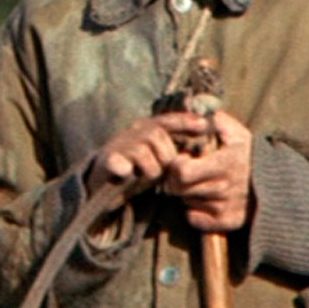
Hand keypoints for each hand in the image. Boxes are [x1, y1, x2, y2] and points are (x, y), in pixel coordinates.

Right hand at [87, 112, 211, 208]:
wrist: (104, 187)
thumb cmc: (138, 171)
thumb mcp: (159, 157)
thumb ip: (176, 148)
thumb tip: (203, 137)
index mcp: (146, 128)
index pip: (168, 120)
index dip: (186, 121)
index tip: (204, 125)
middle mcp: (132, 132)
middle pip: (159, 137)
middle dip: (166, 157)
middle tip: (162, 173)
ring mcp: (118, 145)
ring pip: (144, 153)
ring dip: (150, 170)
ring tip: (144, 179)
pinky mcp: (106, 161)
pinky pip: (119, 162)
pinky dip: (123, 166)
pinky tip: (126, 172)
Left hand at [162, 111, 252, 231]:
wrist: (279, 185)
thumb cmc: (253, 157)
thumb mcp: (239, 134)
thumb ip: (218, 122)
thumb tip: (200, 113)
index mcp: (223, 164)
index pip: (182, 171)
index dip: (176, 165)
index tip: (183, 159)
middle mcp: (222, 188)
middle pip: (180, 189)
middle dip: (176, 180)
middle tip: (185, 173)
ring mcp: (224, 207)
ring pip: (187, 202)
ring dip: (188, 194)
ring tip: (200, 184)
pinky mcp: (226, 222)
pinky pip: (195, 219)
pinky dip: (194, 211)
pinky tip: (204, 200)